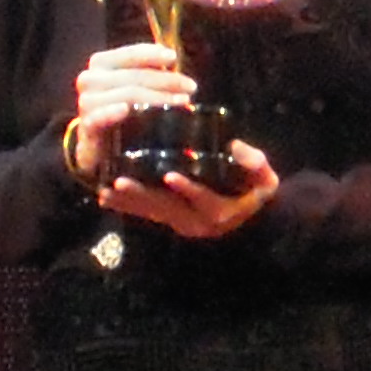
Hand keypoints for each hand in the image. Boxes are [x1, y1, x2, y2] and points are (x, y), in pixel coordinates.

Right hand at [65, 42, 193, 184]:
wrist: (96, 141)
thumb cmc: (119, 108)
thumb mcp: (132, 86)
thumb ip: (148, 73)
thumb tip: (174, 65)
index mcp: (101, 64)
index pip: (130, 54)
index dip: (152, 54)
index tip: (174, 58)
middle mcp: (91, 79)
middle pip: (135, 76)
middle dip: (166, 80)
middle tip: (191, 87)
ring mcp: (87, 102)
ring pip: (126, 95)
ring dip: (157, 98)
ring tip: (181, 102)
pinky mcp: (87, 125)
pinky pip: (99, 117)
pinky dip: (112, 112)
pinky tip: (125, 110)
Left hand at [99, 140, 278, 236]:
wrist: (249, 215)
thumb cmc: (255, 192)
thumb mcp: (265, 179)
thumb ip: (256, 164)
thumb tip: (236, 147)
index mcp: (220, 211)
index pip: (204, 200)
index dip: (188, 189)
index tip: (170, 175)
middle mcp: (197, 222)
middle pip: (168, 209)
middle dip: (143, 196)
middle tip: (120, 183)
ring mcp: (181, 224)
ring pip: (152, 212)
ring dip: (128, 202)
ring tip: (107, 190)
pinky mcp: (170, 221)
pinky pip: (146, 214)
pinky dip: (126, 206)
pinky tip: (106, 197)